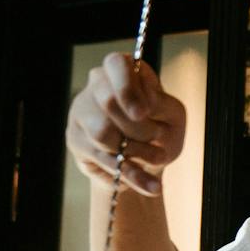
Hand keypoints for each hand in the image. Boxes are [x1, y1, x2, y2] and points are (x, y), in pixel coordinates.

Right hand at [65, 52, 186, 195]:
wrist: (147, 161)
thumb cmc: (161, 128)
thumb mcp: (173, 115)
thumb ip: (163, 106)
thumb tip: (143, 108)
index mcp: (120, 70)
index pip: (115, 64)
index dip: (128, 88)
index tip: (143, 113)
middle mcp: (95, 86)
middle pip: (107, 101)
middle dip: (139, 126)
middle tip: (158, 137)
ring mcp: (81, 113)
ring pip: (102, 132)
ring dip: (137, 150)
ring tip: (159, 159)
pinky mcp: (76, 141)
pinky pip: (104, 160)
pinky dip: (134, 175)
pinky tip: (153, 186)